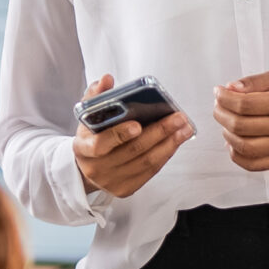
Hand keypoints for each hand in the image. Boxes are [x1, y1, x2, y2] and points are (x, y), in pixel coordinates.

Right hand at [73, 74, 191, 198]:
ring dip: (169, 144)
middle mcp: (96, 168)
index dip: (120, 134)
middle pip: (132, 151)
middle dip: (159, 133)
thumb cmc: (91, 135)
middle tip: (178, 118)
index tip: (138, 124)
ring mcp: (111, 181)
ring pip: (146, 162)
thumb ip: (96, 95)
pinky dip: (165, 155)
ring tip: (184, 128)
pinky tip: (176, 141)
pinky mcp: (125, 189)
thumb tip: (107, 79)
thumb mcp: (88, 114)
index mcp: (83, 148)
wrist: (87, 166)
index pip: (101, 144)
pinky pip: (150, 172)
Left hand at [213, 73, 268, 170]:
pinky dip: (235, 154)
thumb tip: (231, 88)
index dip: (225, 98)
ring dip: (226, 134)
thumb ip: (253, 82)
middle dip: (221, 114)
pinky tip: (232, 142)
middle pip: (241, 125)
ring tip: (226, 124)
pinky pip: (251, 164)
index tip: (218, 93)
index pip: (245, 104)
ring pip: (243, 146)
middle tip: (218, 107)